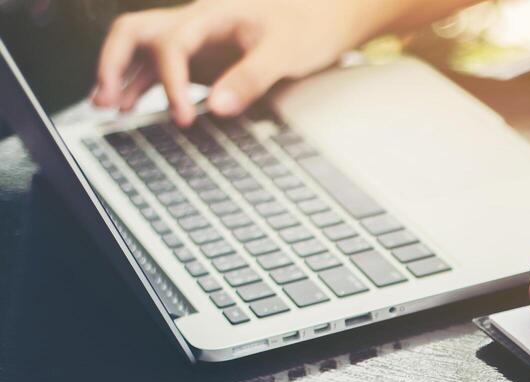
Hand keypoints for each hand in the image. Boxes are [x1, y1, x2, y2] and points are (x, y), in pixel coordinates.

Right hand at [91, 0, 400, 126]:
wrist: (323, 14)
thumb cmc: (306, 26)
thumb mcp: (286, 52)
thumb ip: (252, 77)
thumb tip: (219, 107)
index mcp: (211, 15)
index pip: (171, 43)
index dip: (171, 81)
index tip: (185, 117)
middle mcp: (194, 23)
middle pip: (134, 31)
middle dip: (114, 63)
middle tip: (106, 98)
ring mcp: (194, 39)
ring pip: (140, 49)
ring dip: (120, 75)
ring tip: (106, 109)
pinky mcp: (201, 56)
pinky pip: (159, 66)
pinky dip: (141, 84)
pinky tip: (131, 107)